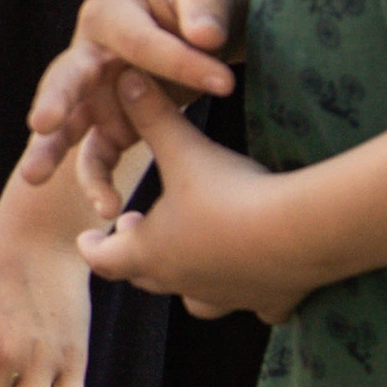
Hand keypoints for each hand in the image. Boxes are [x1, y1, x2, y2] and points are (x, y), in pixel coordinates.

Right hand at [19, 0, 256, 185]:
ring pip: (68, 126)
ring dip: (52, 152)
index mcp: (110, 12)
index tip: (226, 83)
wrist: (210, 15)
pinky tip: (107, 209)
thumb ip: (204, 5)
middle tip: (43, 122)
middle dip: (56, 101)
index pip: (137, 43)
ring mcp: (98, 93)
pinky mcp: (113, 124)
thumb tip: (206, 36)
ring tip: (34, 178)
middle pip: (67, 78)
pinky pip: (100, 155)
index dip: (177, 63)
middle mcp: (92, 54)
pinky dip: (99, 181)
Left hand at [79, 73, 308, 322]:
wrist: (299, 232)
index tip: (87, 240)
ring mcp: (227, 297)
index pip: (104, 258)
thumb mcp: (184, 149)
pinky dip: (254, 298)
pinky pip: (258, 308)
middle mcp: (183, 283)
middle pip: (146, 277)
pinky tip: (264, 289)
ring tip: (194, 256)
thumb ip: (152, 116)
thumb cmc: (229, 192)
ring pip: (197, 301)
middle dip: (137, 253)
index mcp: (150, 252)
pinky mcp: (269, 301)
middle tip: (137, 230)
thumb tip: (123, 78)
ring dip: (188, 280)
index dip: (92, 247)